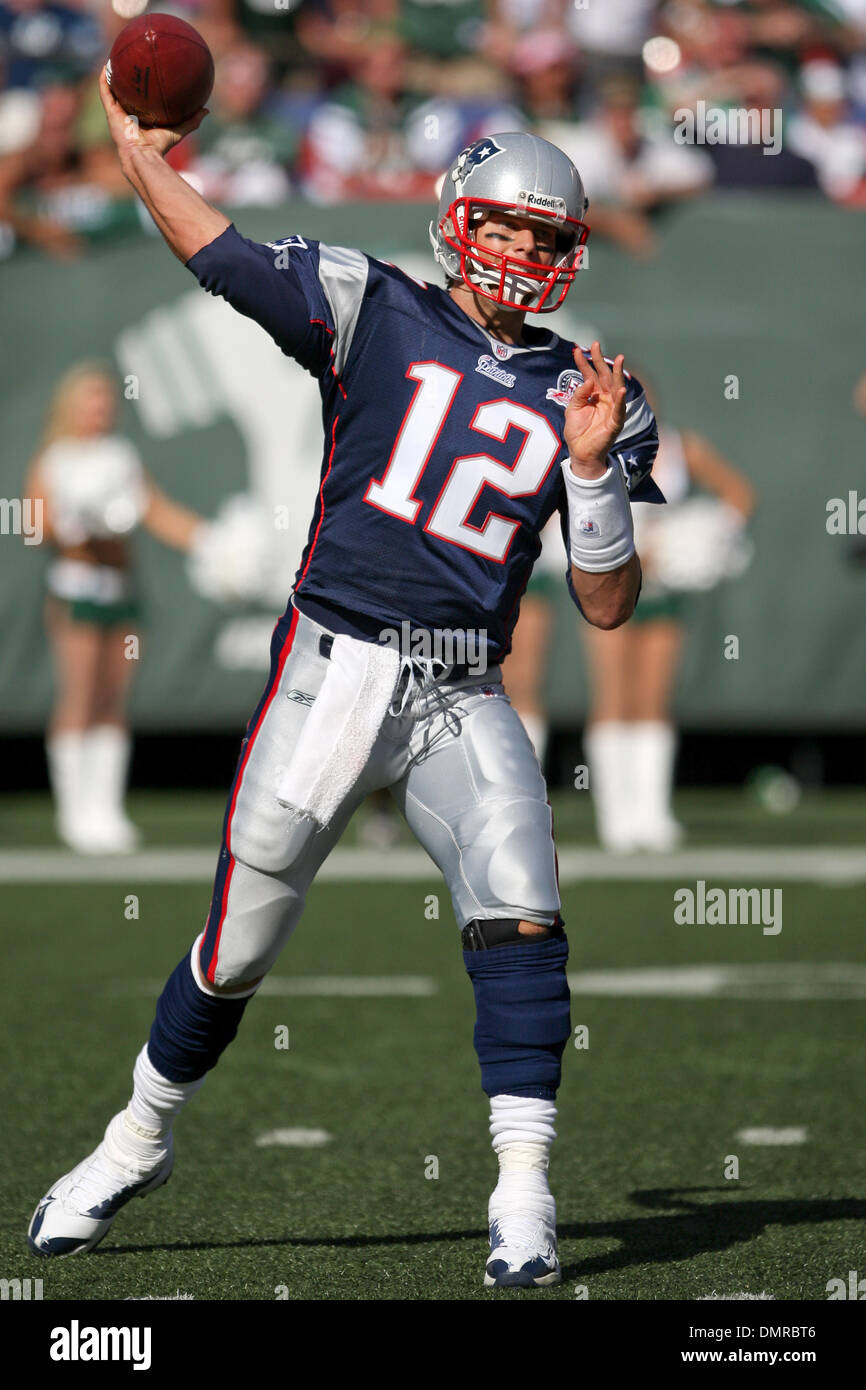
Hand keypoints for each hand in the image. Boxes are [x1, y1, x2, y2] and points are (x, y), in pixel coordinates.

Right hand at [98, 66, 207, 161]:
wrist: (143, 154)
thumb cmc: (160, 146)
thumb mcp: (178, 130)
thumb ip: (192, 121)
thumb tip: (206, 110)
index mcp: (141, 119)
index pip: (141, 102)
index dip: (143, 90)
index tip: (147, 75)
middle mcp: (128, 115)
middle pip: (126, 94)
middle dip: (127, 80)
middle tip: (130, 63)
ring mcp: (117, 114)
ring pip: (113, 91)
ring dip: (112, 76)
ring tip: (114, 59)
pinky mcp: (110, 112)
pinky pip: (105, 92)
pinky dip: (104, 79)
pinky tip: (106, 66)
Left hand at [564, 342, 627, 477]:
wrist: (580, 453)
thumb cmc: (577, 432)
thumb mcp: (572, 410)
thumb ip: (579, 395)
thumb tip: (588, 381)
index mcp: (593, 394)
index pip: (589, 374)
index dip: (584, 362)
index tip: (577, 350)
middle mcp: (604, 398)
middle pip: (604, 375)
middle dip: (600, 360)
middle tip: (596, 344)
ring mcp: (611, 408)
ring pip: (616, 388)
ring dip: (618, 374)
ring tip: (619, 359)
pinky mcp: (615, 422)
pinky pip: (620, 409)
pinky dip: (622, 400)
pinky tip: (622, 389)